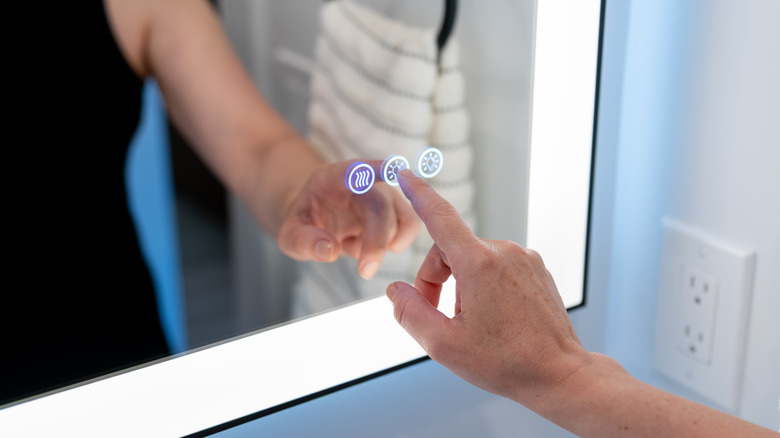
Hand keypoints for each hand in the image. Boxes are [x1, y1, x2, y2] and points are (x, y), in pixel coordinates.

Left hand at [277, 160, 419, 278]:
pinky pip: (409, 227)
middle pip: (380, 206)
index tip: (394, 168)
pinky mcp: (396, 209)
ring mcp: (384, 194)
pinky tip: (369, 248)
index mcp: (333, 179)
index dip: (376, 168)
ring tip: (352, 246)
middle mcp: (364, 182)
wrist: (317, 218)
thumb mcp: (290, 235)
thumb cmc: (305, 222)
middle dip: (376, 242)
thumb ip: (304, 241)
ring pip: (398, 219)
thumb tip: (330, 250)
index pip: (355, 170)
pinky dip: (394, 244)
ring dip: (380, 245)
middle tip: (365, 272)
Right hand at [386, 169, 588, 404]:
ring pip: (473, 260)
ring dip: (460, 284)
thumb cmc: (505, 362)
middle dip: (435, 279)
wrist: (559, 374)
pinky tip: (492, 317)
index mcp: (479, 264)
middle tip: (437, 318)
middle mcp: (504, 252)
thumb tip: (395, 291)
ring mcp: (524, 258)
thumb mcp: (443, 345)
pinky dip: (484, 284)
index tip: (406, 174)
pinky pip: (496, 266)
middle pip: (450, 250)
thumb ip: (410, 313)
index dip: (419, 194)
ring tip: (470, 323)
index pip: (441, 217)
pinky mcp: (536, 268)